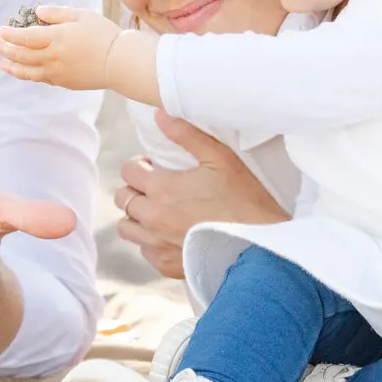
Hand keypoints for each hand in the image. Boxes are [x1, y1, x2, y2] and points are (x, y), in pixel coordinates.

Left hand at [0, 6, 124, 90]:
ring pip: (28, 71)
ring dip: (13, 66)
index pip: (25, 37)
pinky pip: (41, 79)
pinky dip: (29, 75)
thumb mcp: (81, 15)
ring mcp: (57, 73)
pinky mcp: (65, 83)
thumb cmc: (103, 35)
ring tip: (2, 63)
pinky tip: (25, 71)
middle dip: (6, 49)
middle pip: (22, 55)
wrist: (120, 63)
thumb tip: (37, 12)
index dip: (9, 35)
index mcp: (56, 38)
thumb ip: (57, 14)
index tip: (0, 31)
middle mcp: (53, 57)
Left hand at [115, 112, 287, 279]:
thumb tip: (160, 115)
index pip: (128, 171)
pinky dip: (151, 242)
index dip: (140, 165)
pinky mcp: (167, 266)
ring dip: (137, 217)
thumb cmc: (244, 199)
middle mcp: (152, 218)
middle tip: (158, 187)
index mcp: (161, 188)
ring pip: (126, 228)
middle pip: (122, 199)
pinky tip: (171, 234)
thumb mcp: (220, 159)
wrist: (260, 245)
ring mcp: (157, 245)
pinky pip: (144, 251)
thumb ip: (187, 135)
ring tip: (160, 211)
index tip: (155, 167)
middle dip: (136, 189)